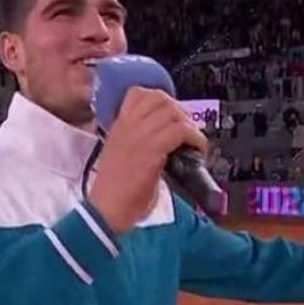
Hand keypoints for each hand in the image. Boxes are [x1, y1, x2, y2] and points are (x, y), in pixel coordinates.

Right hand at [87, 87, 208, 233]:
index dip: (160, 99)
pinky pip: (181, 131)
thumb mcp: (122, 158)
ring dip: (189, 124)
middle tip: (187, 128)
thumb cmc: (114, 192)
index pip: (137, 93)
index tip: (171, 114)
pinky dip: (195, 138)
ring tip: (193, 139)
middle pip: (160, 98)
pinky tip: (198, 150)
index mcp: (118, 127)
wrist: (106, 210)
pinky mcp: (151, 150)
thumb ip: (139, 145)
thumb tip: (165, 145)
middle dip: (179, 110)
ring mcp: (138, 136)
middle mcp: (127, 127)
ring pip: (172, 111)